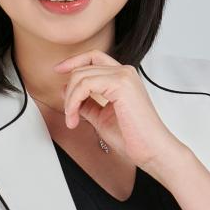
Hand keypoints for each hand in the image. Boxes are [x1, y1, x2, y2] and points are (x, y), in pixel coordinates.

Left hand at [52, 51, 179, 169]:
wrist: (151, 150)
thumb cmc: (133, 139)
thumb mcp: (102, 118)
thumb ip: (87, 103)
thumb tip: (67, 93)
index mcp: (123, 78)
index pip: (94, 58)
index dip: (74, 62)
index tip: (58, 71)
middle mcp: (124, 73)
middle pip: (83, 68)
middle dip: (69, 92)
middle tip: (69, 115)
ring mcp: (123, 76)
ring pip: (81, 75)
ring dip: (70, 100)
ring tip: (72, 120)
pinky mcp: (121, 84)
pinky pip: (85, 84)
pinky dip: (74, 101)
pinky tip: (76, 117)